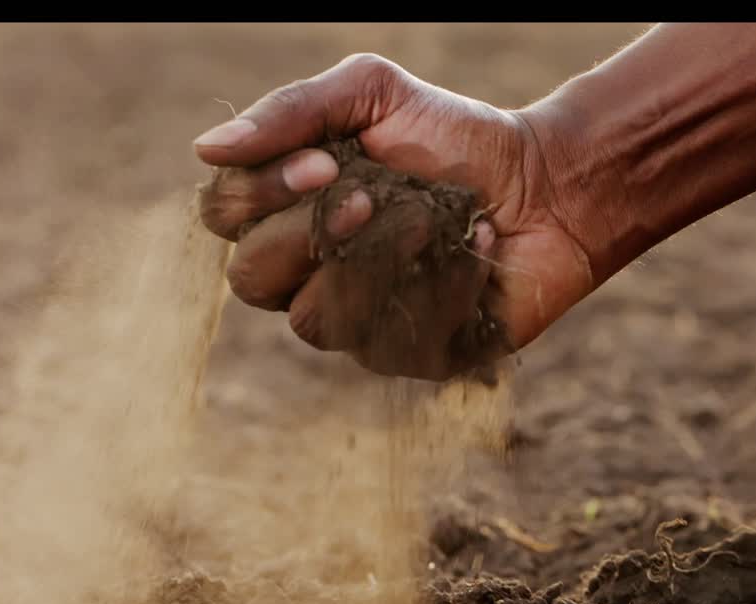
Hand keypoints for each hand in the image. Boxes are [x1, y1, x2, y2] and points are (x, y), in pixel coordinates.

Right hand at [193, 54, 594, 380]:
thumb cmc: (455, 138)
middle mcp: (307, 274)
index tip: (322, 163)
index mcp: (286, 209)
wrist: (550, 182)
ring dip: (377, 261)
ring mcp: (356, 324)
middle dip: (307, 233)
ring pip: (315, 320)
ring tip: (432, 221)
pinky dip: (441, 284)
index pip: (222, 216)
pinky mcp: (409, 356)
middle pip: (251, 279)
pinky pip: (393, 341)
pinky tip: (475, 250)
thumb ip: (294, 111)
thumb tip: (205, 147)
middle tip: (368, 196)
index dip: (259, 195)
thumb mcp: (374, 95)